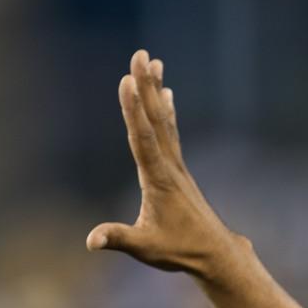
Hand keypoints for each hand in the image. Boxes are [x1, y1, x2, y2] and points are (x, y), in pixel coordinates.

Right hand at [87, 49, 245, 276]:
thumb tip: (91, 240)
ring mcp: (176, 166)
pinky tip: (166, 94)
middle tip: (140, 54)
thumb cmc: (181, 250)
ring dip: (156, 91)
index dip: (133, 110)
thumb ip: (118, 238)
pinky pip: (170, 132)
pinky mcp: (179, 170)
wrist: (216, 254)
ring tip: (154, 62)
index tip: (127, 80)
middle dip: (145, 86)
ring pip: (164, 121)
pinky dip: (166, 111)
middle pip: (155, 119)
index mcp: (158, 180)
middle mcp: (170, 167)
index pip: (143, 139)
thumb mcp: (146, 247)